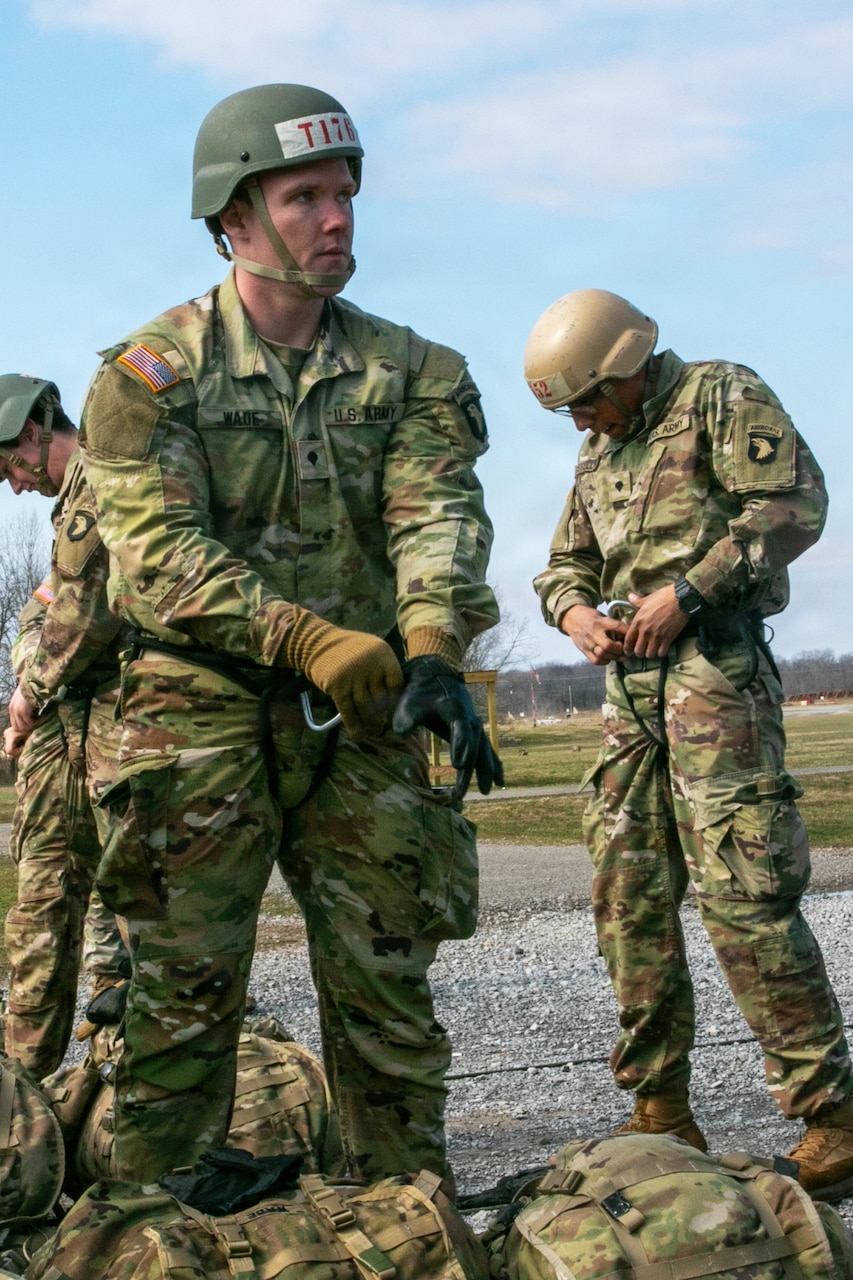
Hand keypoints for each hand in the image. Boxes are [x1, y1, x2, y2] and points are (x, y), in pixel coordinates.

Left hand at [3, 685, 40, 757]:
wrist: (35, 681)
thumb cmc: (32, 687)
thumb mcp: (23, 698)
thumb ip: (23, 707)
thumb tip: (30, 716)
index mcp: (11, 708)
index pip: (15, 724)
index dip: (24, 726)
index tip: (34, 723)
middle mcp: (12, 710)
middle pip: (18, 728)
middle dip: (28, 728)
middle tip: (38, 723)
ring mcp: (17, 711)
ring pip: (24, 727)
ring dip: (34, 725)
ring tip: (42, 718)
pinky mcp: (23, 712)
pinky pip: (31, 723)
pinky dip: (38, 721)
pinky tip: (44, 715)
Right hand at [283, 606, 402, 739]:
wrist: (317, 644)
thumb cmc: (349, 651)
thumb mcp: (372, 651)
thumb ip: (384, 670)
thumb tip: (397, 701)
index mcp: (383, 654)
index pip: (396, 683)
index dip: (397, 702)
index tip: (397, 714)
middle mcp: (370, 664)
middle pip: (381, 698)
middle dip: (384, 717)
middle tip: (385, 728)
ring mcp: (353, 675)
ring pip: (365, 707)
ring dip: (371, 724)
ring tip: (374, 732)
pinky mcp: (337, 686)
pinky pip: (348, 710)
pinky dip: (354, 726)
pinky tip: (358, 735)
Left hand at [392, 656, 503, 799]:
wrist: (435, 678)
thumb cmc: (420, 694)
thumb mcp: (409, 702)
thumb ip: (407, 717)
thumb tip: (402, 734)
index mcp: (454, 708)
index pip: (461, 729)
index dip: (461, 746)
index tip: (458, 765)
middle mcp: (469, 718)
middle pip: (475, 745)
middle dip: (472, 768)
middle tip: (464, 791)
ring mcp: (474, 725)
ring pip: (483, 749)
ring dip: (485, 770)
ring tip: (486, 791)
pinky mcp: (474, 732)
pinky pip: (486, 749)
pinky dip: (493, 763)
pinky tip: (500, 780)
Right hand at [559, 604, 626, 664]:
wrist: (572, 619)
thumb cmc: (591, 617)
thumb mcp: (603, 617)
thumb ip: (613, 626)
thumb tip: (627, 636)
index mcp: (600, 622)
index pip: (617, 627)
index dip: (627, 633)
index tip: (634, 637)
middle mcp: (593, 633)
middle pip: (608, 646)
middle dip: (620, 650)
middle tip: (626, 651)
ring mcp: (588, 643)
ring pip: (602, 655)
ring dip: (614, 657)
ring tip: (620, 656)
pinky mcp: (584, 650)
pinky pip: (596, 660)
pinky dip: (605, 661)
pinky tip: (608, 658)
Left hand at [624, 586, 688, 657]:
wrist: (680, 599)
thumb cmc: (664, 597)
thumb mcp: (647, 599)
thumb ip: (637, 601)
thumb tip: (630, 597)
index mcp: (638, 621)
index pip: (628, 640)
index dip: (627, 648)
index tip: (628, 650)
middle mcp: (645, 631)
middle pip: (638, 651)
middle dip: (639, 652)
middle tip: (642, 650)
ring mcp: (657, 636)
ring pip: (649, 654)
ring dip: (650, 653)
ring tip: (652, 650)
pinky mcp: (668, 639)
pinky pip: (661, 653)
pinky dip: (661, 653)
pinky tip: (662, 649)